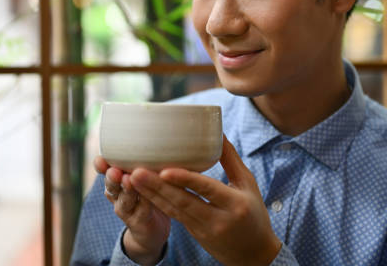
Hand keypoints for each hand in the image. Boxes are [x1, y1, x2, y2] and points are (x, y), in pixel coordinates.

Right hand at [94, 157, 169, 264]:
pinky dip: (145, 202)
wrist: (151, 227)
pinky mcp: (139, 222)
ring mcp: (127, 210)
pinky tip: (148, 195)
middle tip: (114, 170)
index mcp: (116, 180)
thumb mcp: (144, 173)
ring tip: (128, 180)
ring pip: (124, 200)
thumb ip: (143, 159)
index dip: (101, 165)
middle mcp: (118, 195)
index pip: (105, 170)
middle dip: (111, 178)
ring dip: (126, 190)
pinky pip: (142, 210)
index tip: (100, 159)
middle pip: (111, 186)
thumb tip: (154, 135)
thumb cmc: (149, 192)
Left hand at [130, 136, 281, 265]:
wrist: (254, 254)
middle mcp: (218, 219)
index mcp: (235, 204)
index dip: (185, 180)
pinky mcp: (194, 233)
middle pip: (183, 201)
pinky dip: (158, 203)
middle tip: (136, 172)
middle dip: (157, 187)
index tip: (164, 170)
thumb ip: (231, 159)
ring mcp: (204, 229)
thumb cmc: (254, 214)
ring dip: (151, 195)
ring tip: (133, 179)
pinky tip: (144, 191)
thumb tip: (218, 132)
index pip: (207, 190)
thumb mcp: (248, 184)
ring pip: (174, 210)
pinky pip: (174, 216)